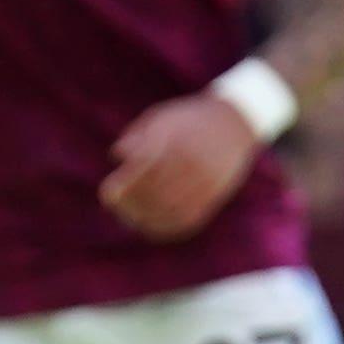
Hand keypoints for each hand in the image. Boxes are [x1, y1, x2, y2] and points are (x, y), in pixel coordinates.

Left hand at [99, 88, 264, 239]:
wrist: (235, 122)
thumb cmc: (188, 119)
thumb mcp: (160, 117)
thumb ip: (136, 136)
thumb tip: (117, 155)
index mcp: (176, 141)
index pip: (143, 171)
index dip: (122, 187)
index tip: (107, 193)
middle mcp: (192, 162)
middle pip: (155, 193)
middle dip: (130, 205)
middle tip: (115, 207)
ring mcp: (206, 180)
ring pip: (172, 209)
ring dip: (146, 218)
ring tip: (130, 218)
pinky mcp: (216, 193)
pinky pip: (191, 218)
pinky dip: (169, 226)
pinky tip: (152, 225)